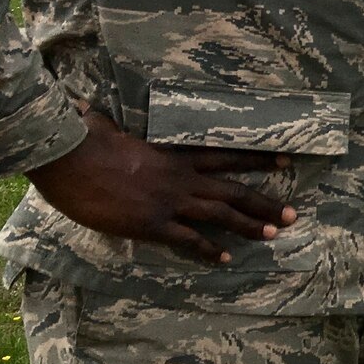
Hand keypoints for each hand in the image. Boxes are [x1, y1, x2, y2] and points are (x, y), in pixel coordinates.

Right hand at [27, 110, 295, 264]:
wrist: (69, 158)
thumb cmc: (86, 140)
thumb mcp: (114, 127)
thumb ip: (117, 123)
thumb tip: (90, 105)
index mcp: (175, 156)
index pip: (227, 157)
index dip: (259, 159)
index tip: (287, 161)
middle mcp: (181, 178)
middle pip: (234, 191)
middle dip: (266, 203)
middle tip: (295, 214)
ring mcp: (169, 201)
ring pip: (220, 215)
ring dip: (249, 225)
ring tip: (275, 234)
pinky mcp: (152, 223)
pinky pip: (187, 239)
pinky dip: (207, 249)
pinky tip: (224, 257)